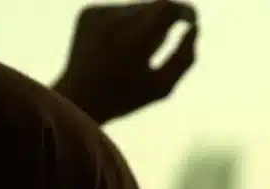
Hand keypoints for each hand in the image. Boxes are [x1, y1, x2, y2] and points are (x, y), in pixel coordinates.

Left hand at [53, 0, 198, 124]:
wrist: (77, 97)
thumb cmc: (124, 98)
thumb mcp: (162, 87)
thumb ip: (184, 58)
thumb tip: (192, 28)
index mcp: (133, 41)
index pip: (167, 8)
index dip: (184, 11)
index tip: (191, 20)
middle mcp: (114, 21)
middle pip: (154, 6)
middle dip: (162, 22)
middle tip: (154, 49)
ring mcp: (98, 14)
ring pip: (136, 8)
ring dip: (143, 24)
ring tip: (131, 53)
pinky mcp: (88, 12)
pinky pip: (118, 11)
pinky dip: (124, 25)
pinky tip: (114, 48)